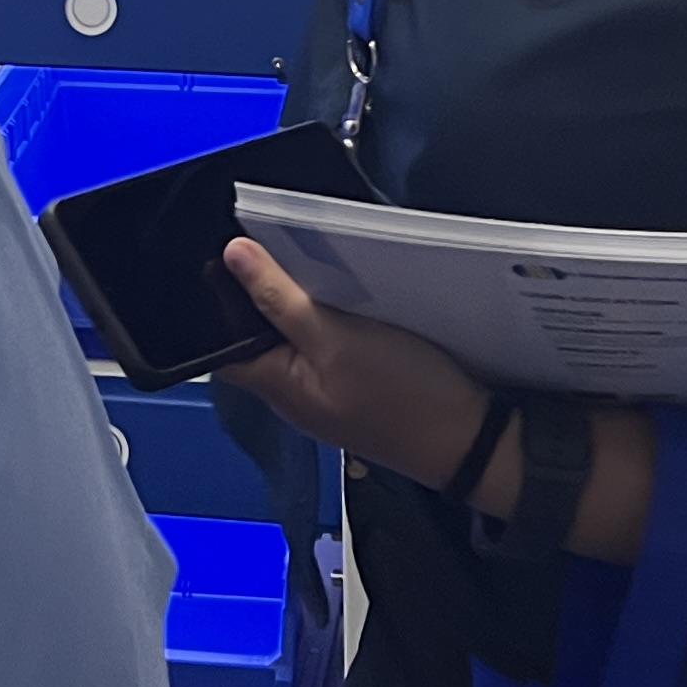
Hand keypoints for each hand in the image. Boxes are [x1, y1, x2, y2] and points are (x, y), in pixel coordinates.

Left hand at [212, 236, 498, 491]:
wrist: (470, 440)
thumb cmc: (402, 398)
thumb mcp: (334, 338)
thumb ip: (280, 300)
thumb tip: (232, 256)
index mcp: (276, 385)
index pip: (222, 343)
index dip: (216, 299)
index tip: (224, 254)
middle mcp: (294, 392)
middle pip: (259, 336)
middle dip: (261, 294)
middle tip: (270, 246)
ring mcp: (326, 391)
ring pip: (295, 338)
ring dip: (299, 303)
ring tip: (308, 262)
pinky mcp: (356, 386)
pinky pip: (328, 345)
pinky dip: (330, 318)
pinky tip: (343, 296)